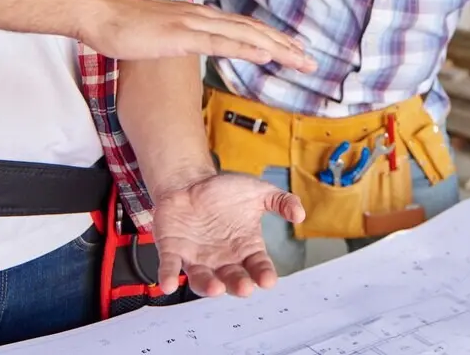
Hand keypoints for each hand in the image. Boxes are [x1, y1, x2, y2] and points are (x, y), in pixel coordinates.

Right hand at [81, 0, 315, 71]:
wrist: (99, 15)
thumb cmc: (124, 26)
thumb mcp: (160, 32)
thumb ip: (180, 35)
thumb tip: (192, 43)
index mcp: (199, 16)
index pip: (244, 27)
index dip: (272, 38)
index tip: (294, 49)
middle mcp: (202, 16)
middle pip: (253, 29)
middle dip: (285, 45)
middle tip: (310, 60)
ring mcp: (193, 24)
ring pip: (244, 35)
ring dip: (276, 48)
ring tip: (299, 59)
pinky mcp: (180, 35)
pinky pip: (219, 43)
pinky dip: (246, 48)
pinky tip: (265, 56)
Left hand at [149, 173, 305, 296]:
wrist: (190, 181)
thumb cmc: (224, 191)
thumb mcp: (258, 192)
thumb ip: (281, 201)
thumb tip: (300, 214)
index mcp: (244, 248)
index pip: (257, 266)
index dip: (263, 274)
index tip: (268, 280)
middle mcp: (222, 259)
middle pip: (232, 278)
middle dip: (238, 285)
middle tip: (244, 287)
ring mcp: (197, 257)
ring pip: (202, 279)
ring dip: (207, 286)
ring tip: (215, 288)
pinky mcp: (173, 251)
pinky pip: (170, 267)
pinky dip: (169, 277)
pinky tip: (168, 284)